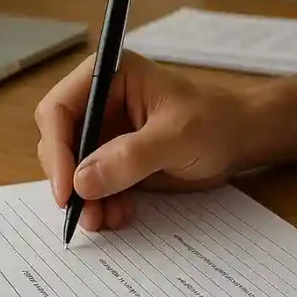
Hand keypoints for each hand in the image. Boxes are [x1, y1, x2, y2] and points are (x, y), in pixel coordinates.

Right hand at [35, 50, 249, 231]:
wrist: (240, 140)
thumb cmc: (215, 122)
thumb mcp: (177, 137)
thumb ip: (130, 157)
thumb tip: (83, 182)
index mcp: (109, 76)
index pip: (59, 109)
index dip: (56, 150)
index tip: (67, 190)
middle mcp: (99, 101)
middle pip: (59, 141)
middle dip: (69, 180)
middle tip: (84, 213)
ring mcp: (105, 130)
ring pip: (73, 168)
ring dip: (84, 198)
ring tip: (105, 220)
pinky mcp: (114, 157)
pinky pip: (93, 183)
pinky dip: (100, 203)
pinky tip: (119, 215)